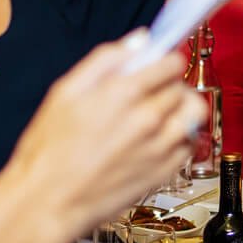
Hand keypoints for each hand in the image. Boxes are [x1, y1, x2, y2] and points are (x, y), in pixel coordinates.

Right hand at [5, 35, 201, 234]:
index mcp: (123, 93)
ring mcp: (161, 146)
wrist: (48, 201)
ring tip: (162, 112)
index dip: (165, 60)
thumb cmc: (49, 150)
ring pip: (194, 112)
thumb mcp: (65, 92)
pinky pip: (190, 143)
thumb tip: (139, 40)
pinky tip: (159, 138)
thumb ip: (105, 60)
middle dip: (169, 83)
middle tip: (152, 90)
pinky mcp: (165, 171)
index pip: (171, 62)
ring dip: (182, 107)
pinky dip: (181, 136)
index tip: (158, 64)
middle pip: (182, 85)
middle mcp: (148, 118)